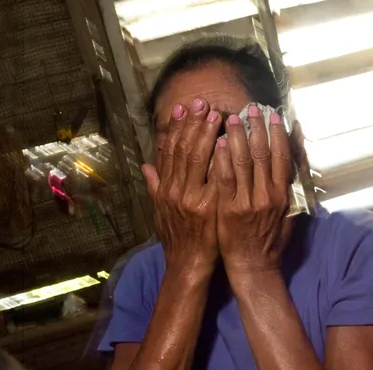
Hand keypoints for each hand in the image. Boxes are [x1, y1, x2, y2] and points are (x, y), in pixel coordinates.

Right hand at [141, 98, 222, 275]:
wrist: (188, 265)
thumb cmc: (178, 240)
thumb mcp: (160, 212)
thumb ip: (154, 187)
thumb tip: (146, 166)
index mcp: (165, 189)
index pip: (170, 151)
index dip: (176, 128)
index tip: (183, 108)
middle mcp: (175, 190)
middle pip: (183, 149)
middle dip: (193, 123)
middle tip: (202, 101)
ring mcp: (192, 198)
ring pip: (198, 158)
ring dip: (207, 134)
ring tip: (217, 114)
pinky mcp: (209, 207)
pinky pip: (214, 177)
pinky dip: (219, 159)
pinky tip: (227, 142)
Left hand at [211, 105, 291, 277]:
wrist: (254, 267)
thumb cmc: (271, 242)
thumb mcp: (290, 215)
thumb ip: (291, 187)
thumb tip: (296, 160)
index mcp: (283, 195)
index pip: (283, 157)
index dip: (278, 134)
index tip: (274, 116)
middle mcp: (267, 196)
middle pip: (262, 154)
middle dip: (256, 128)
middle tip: (250, 108)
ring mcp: (247, 202)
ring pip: (242, 161)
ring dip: (237, 137)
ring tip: (231, 118)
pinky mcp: (229, 209)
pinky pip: (224, 178)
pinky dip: (222, 159)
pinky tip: (218, 143)